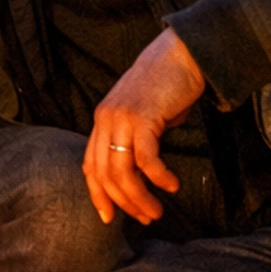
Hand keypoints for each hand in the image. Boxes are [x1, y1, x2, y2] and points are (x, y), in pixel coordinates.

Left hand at [84, 30, 206, 226]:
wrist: (180, 53)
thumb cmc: (166, 87)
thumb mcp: (142, 116)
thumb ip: (135, 140)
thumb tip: (142, 175)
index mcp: (102, 120)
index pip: (90, 165)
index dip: (97, 194)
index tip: (107, 217)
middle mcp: (105, 119)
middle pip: (104, 173)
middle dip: (123, 202)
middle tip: (144, 218)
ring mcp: (121, 117)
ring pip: (121, 170)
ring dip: (139, 197)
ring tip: (156, 211)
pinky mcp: (143, 117)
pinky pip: (146, 158)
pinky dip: (158, 176)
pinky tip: (171, 185)